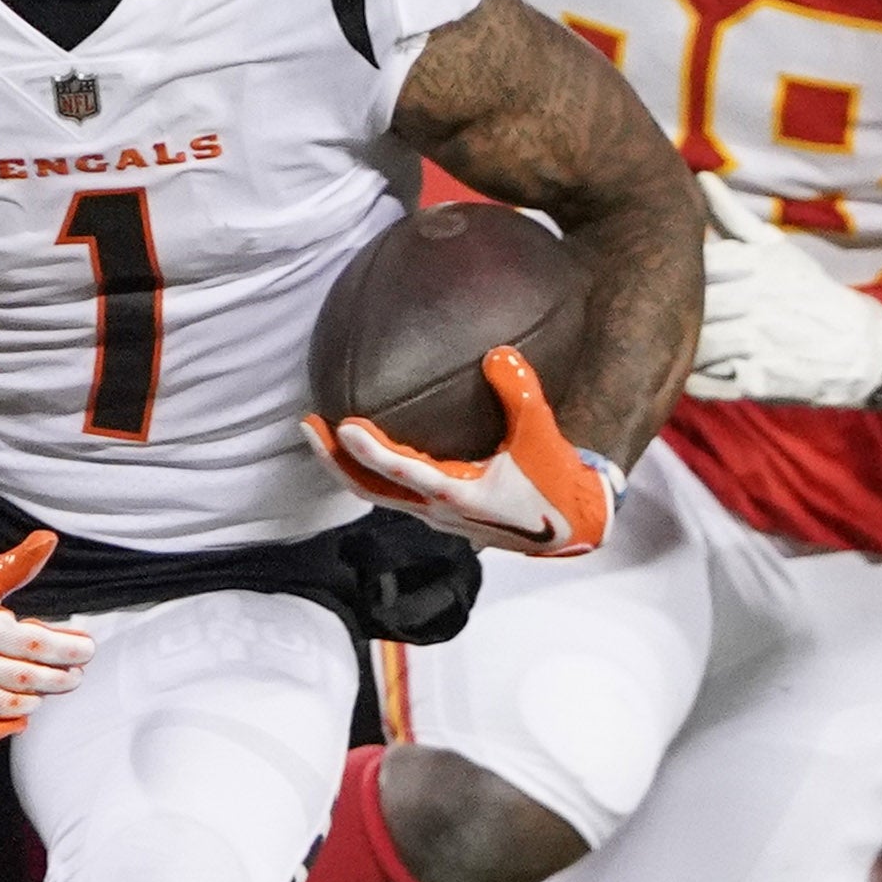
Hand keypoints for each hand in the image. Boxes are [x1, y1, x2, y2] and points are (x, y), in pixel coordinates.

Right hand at [0, 529, 93, 743]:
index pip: (28, 643)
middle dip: (58, 678)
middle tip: (76, 673)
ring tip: (49, 689)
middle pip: (20, 678)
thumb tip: (48, 542)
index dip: (64, 649)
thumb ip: (12, 566)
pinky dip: (2, 725)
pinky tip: (20, 715)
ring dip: (34, 701)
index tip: (86, 648)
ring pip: (0, 706)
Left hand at [305, 345, 620, 556]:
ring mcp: (437, 518)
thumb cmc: (557, 485)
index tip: (341, 427)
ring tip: (324, 434)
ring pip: (379, 494)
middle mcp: (437, 512)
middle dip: (334, 460)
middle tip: (306, 425)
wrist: (575, 528)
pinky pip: (395, 493)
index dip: (369, 451)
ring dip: (348, 467)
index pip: (401, 471)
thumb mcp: (542, 436)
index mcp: (457, 495)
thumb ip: (520, 393)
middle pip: (370, 490)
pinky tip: (366, 448)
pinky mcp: (443, 516)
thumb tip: (497, 354)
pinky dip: (373, 471)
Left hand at [683, 172, 881, 409]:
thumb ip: (733, 218)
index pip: (697, 267)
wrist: (862, 349)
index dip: (680, 278)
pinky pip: (706, 382)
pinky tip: (703, 372)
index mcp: (758, 264)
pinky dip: (697, 380)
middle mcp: (758, 301)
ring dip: (687, 348)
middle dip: (678, 315)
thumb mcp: (777, 251)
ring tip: (688, 347)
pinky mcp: (758, 382)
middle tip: (669, 319)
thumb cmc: (809, 293)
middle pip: (692, 307)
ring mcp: (758, 343)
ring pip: (696, 345)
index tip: (674, 283)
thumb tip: (700, 178)